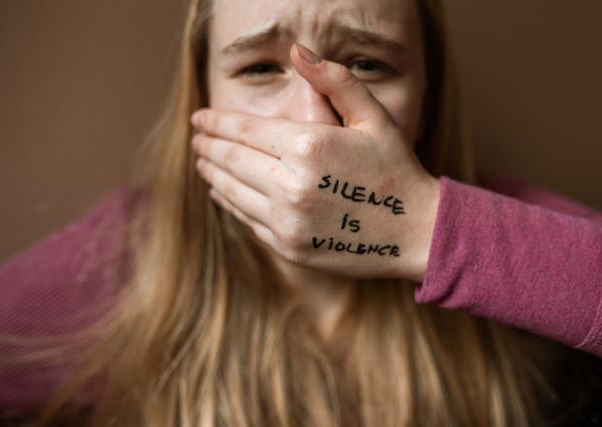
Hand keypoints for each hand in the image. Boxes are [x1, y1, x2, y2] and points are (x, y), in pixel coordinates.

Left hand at [191, 43, 439, 281]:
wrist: (416, 231)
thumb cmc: (396, 169)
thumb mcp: (372, 116)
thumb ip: (333, 80)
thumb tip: (296, 51)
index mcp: (308, 146)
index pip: (244, 129)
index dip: (216, 122)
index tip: (199, 119)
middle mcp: (290, 185)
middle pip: (230, 161)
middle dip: (207, 147)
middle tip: (196, 140)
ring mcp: (287, 221)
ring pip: (232, 192)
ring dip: (212, 175)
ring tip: (202, 163)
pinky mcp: (289, 247)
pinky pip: (247, 220)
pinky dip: (229, 203)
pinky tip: (222, 194)